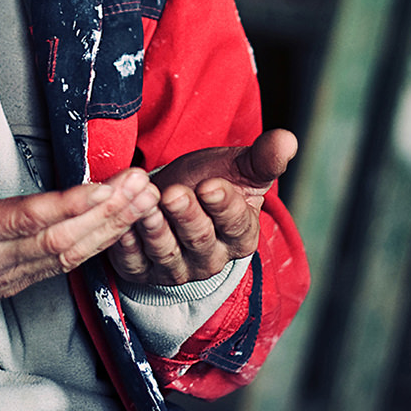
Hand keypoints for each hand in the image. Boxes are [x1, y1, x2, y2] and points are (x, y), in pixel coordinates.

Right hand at [0, 138, 159, 301]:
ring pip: (65, 259)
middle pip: (58, 242)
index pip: (23, 222)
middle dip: (107, 215)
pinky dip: (94, 245)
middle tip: (144, 186)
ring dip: (109, 230)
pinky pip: (59, 268)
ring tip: (144, 200)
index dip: (68, 204)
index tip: (106, 185)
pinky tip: (118, 224)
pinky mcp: (7, 285)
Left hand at [108, 128, 296, 287]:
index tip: (211, 185)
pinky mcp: (142, 271)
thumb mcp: (239, 169)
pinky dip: (126, 244)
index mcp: (240, 236)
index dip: (222, 204)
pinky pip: (133, 262)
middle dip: (186, 215)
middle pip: (199, 239)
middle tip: (174, 193)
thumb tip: (288, 139)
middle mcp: (210, 259)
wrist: (173, 198)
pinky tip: (122, 225)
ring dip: (155, 228)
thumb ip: (264, 158)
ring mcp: (176, 268)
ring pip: (166, 252)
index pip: (235, 223)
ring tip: (147, 204)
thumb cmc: (210, 182)